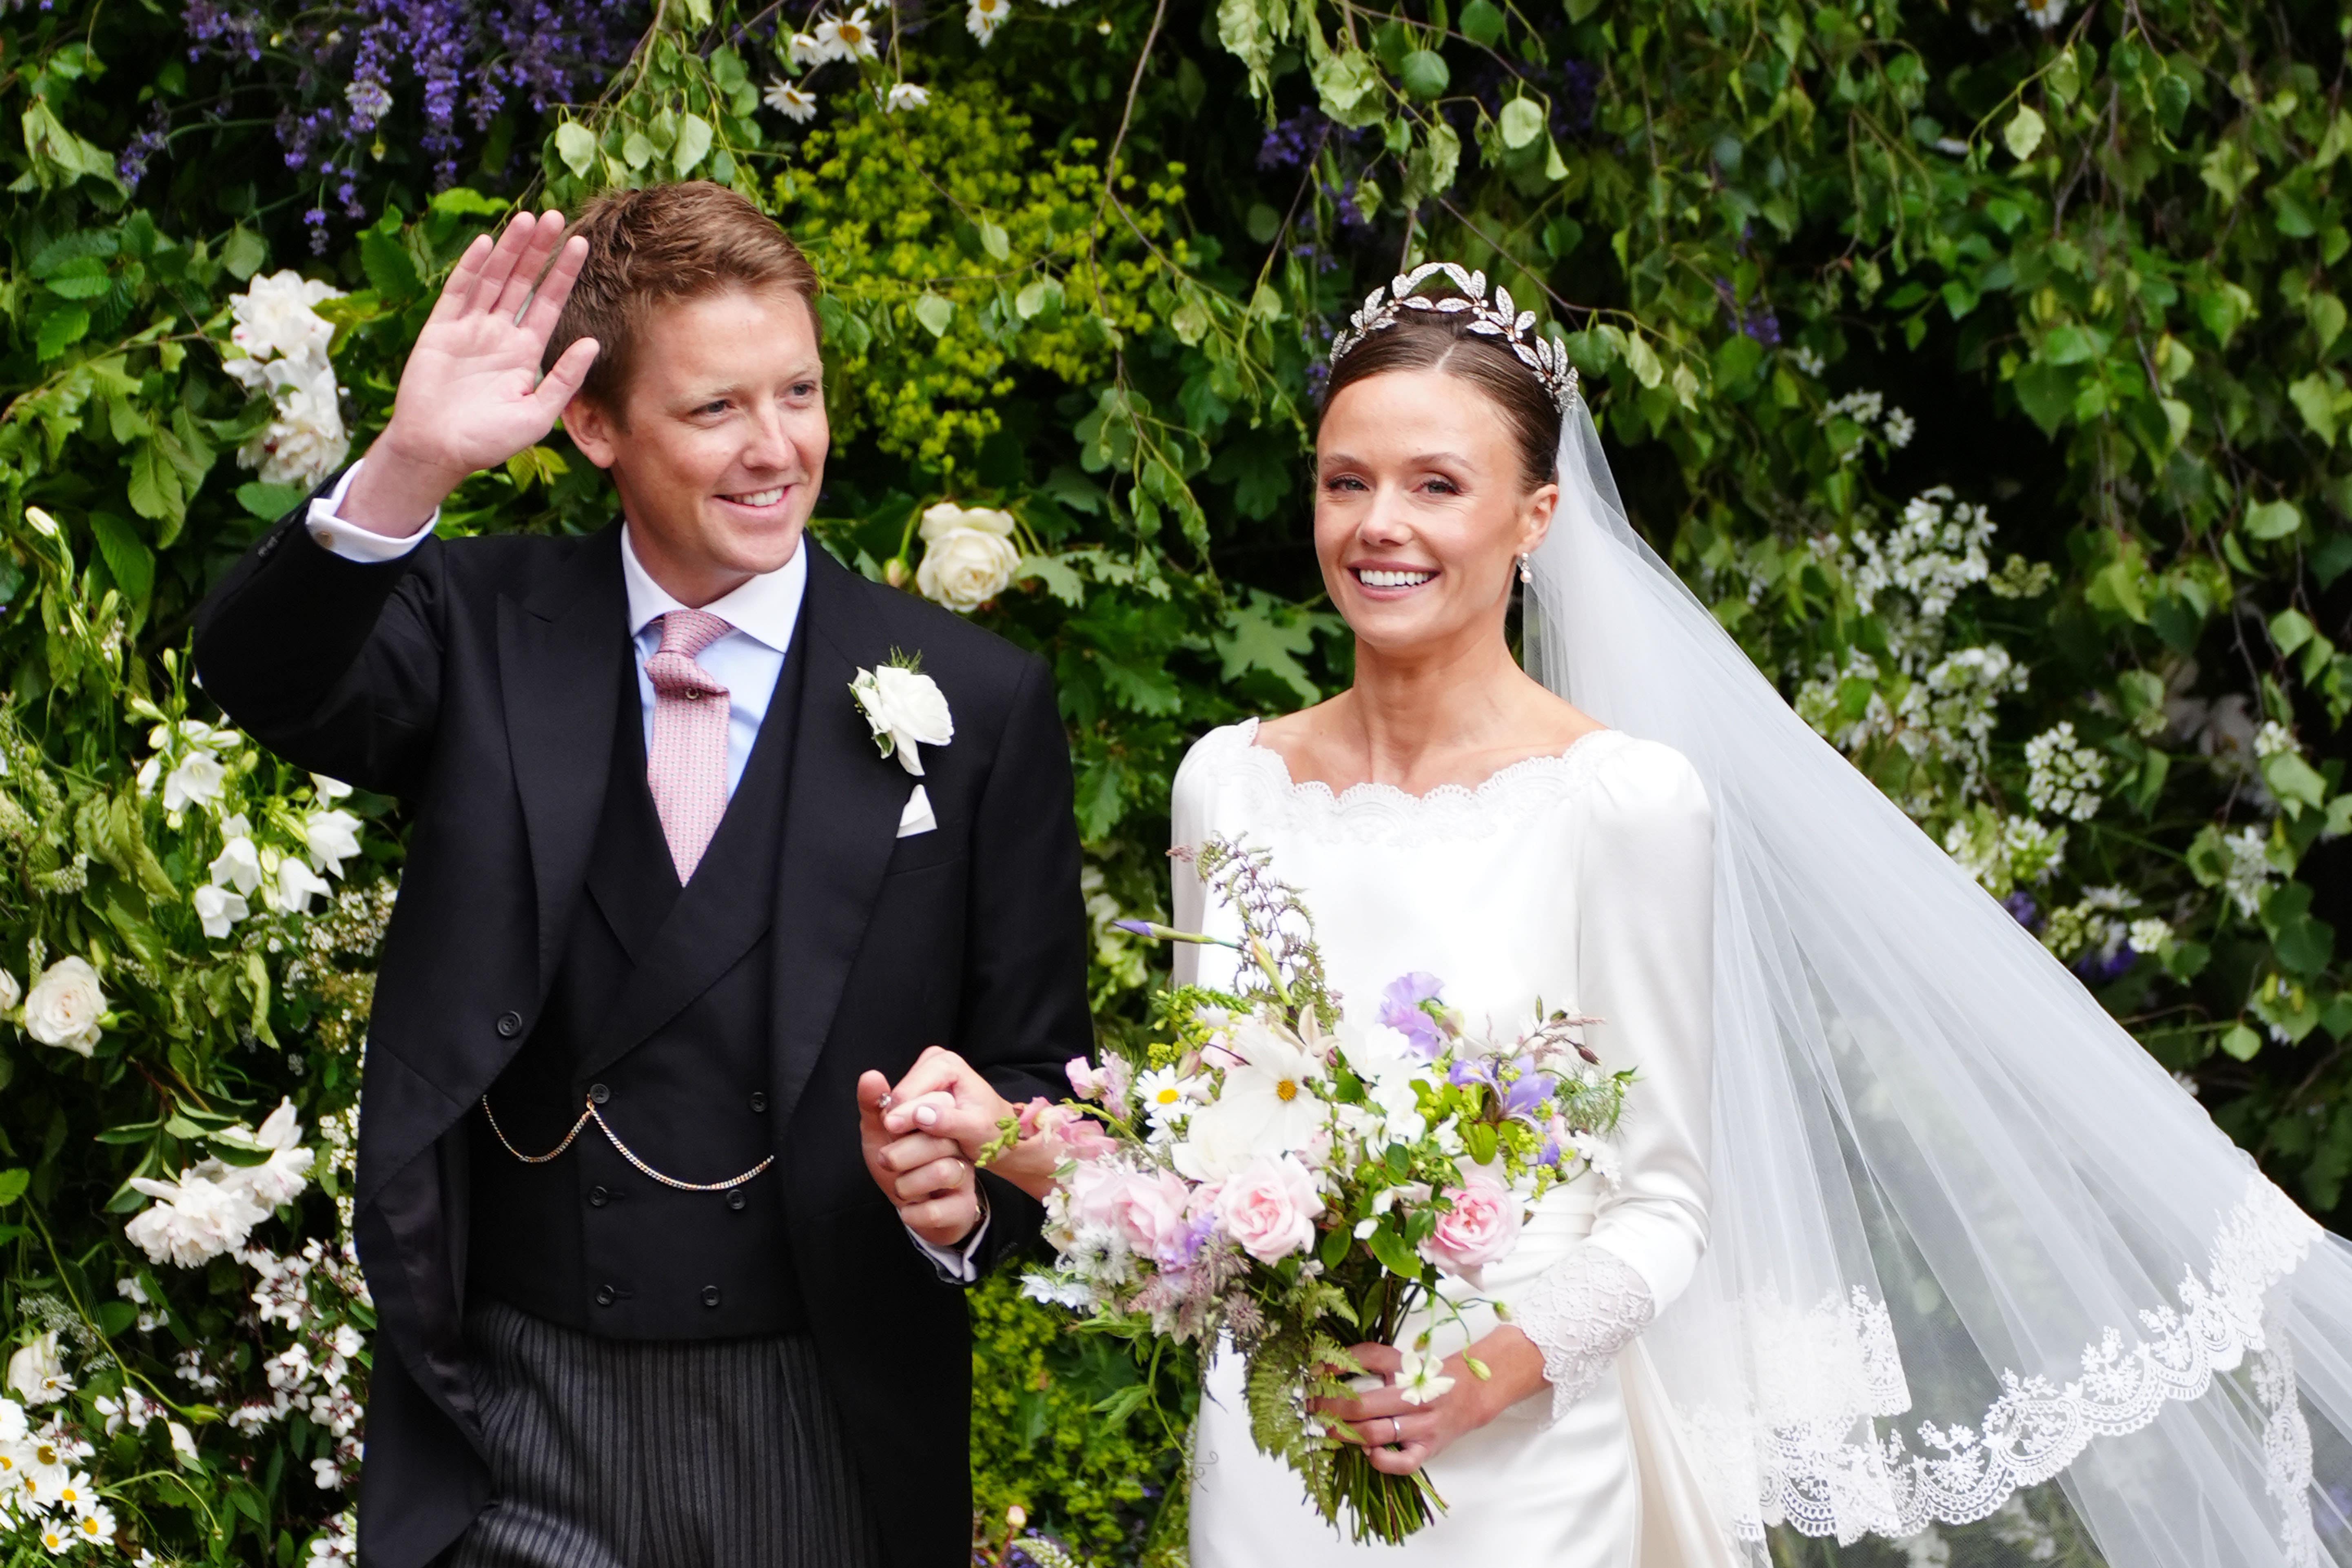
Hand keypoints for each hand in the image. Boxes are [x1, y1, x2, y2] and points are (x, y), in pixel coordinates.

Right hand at [341, 210, 600, 533]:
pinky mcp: (440, 330)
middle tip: (556, 216)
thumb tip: (593, 342)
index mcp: (525, 353)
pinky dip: (471, 268)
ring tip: (528, 219)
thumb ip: (565, 378)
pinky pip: (458, 292)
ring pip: (493, 279)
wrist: (438, 451)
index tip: (581, 244)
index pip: (549, 304)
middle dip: (538, 250)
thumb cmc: (488, 441)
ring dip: (509, 249)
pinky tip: (486, 243)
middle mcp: (499, 335)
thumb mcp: (538, 414)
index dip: (563, 274)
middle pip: (523, 282)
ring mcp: (469, 329)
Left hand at [857, 1069, 980, 1248]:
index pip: (935, 1105)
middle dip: (899, 1154)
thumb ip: (875, 1106)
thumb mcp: (881, 1133)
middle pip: (938, 1139)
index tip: (888, 1128)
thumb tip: (871, 1075)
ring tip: (900, 1188)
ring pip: (942, 1172)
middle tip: (887, 1161)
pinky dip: (914, 1213)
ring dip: (907, 1185)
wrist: (913, 1208)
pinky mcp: (963, 1207)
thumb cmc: (898, 1165)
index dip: (905, 1116)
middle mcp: (959, 1145)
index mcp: (940, 1121)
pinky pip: (938, 1210)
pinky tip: (907, 1210)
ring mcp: (965, 1176)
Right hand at [881, 1046, 1057, 1200]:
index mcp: (946, 1064)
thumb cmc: (992, 1129)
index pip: (906, 1095)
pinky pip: (900, 1109)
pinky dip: (907, 1126)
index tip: (905, 1142)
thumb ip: (949, 1122)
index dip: (903, 1121)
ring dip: (905, 1127)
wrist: (998, 1131)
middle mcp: (932, 1061)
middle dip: (904, 1124)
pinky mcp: (918, 1087)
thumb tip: (920, 1115)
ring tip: (925, 1142)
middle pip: (898, 1098)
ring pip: (896, 1106)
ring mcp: (924, 1073)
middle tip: (921, 1144)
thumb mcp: (975, 1129)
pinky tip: (921, 1137)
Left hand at [1309, 1328, 1546, 1475]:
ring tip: (1329, 1430)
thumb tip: (1320, 1368)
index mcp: (1404, 1367)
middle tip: (1312, 1410)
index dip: (1334, 1367)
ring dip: (1346, 1433)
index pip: (1367, 1357)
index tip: (1311, 1378)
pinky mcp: (1427, 1449)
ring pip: (1376, 1433)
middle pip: (1364, 1404)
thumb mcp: (1393, 1360)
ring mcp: (1421, 1424)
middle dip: (1331, 1409)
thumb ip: (1359, 1359)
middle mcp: (1413, 1394)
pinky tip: (1368, 1451)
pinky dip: (1379, 1460)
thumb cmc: (1420, 1378)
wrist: (1466, 1395)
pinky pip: (1401, 1463)